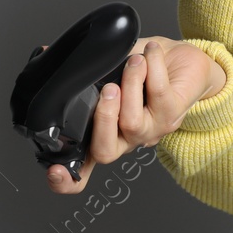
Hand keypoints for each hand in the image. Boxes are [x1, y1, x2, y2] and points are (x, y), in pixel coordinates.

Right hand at [43, 35, 222, 193]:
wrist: (185, 59)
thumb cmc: (146, 67)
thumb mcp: (110, 67)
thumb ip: (86, 68)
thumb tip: (47, 53)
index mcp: (107, 133)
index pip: (82, 170)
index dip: (67, 180)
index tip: (55, 171)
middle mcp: (127, 138)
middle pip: (105, 150)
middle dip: (102, 117)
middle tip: (108, 88)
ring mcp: (151, 130)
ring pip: (132, 121)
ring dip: (130, 84)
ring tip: (134, 61)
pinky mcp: (174, 114)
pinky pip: (158, 93)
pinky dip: (152, 67)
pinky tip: (150, 53)